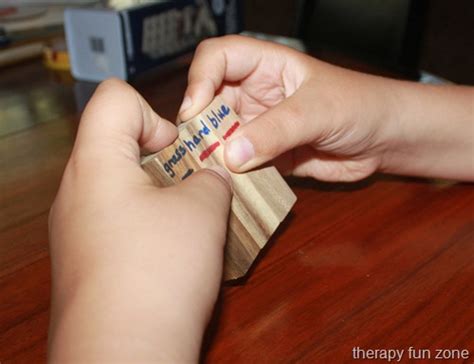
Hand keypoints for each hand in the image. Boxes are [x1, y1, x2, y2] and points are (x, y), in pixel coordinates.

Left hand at [48, 79, 231, 361]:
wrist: (125, 354)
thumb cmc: (160, 269)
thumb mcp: (203, 210)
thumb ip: (211, 178)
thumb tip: (208, 178)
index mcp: (96, 162)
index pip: (115, 98)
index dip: (155, 113)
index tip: (179, 151)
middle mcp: (75, 191)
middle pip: (119, 144)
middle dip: (165, 160)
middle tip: (195, 187)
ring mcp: (75, 229)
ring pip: (121, 187)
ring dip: (160, 195)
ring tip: (191, 223)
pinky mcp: (84, 260)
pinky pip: (116, 222)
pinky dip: (147, 225)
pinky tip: (172, 254)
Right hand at [179, 35, 473, 181]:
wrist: (386, 140)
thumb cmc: (360, 105)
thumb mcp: (318, 111)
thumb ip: (275, 131)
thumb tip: (231, 155)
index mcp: (265, 66)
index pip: (218, 58)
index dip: (200, 78)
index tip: (195, 110)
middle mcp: (254, 94)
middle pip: (209, 102)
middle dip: (199, 125)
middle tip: (193, 152)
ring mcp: (259, 127)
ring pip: (220, 137)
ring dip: (212, 155)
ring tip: (205, 173)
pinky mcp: (266, 157)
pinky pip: (239, 166)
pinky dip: (231, 176)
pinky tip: (227, 187)